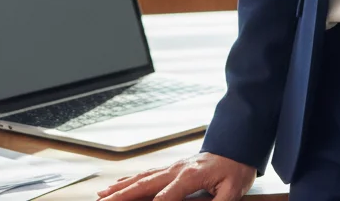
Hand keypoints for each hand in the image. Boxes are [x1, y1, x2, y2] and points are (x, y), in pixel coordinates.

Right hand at [95, 151, 256, 200]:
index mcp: (189, 175)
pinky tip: (118, 186)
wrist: (238, 144)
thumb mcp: (232, 191)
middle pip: (144, 185)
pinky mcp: (171, 168)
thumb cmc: (235, 168)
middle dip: (121, 196)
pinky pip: (146, 175)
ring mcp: (172, 167)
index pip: (164, 198)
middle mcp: (176, 169)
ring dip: (120, 189)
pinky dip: (129, 180)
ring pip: (141, 179)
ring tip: (101, 196)